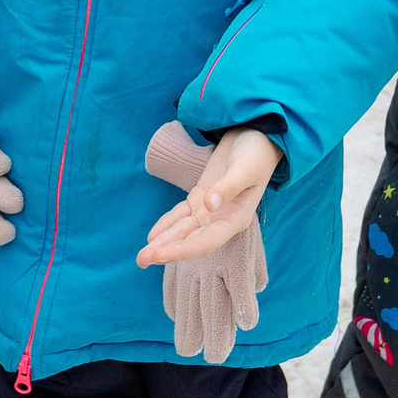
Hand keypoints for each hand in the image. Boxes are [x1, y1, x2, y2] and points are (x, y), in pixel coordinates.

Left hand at [137, 123, 272, 363]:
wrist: (257, 137)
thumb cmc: (256, 154)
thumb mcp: (244, 169)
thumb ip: (228, 187)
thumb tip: (209, 205)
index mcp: (235, 219)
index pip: (205, 241)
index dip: (182, 250)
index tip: (160, 254)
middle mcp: (221, 220)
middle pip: (190, 241)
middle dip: (166, 251)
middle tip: (141, 260)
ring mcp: (210, 210)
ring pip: (182, 230)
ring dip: (163, 242)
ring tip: (141, 256)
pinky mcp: (201, 197)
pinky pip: (180, 215)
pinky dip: (166, 224)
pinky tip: (152, 235)